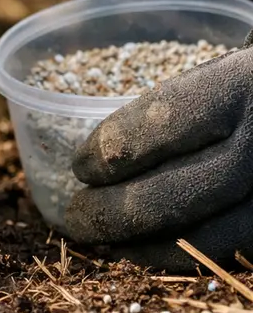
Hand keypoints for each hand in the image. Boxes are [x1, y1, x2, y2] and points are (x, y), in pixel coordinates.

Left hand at [64, 32, 252, 271]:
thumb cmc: (250, 76)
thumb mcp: (224, 56)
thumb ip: (174, 77)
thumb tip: (88, 105)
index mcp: (246, 81)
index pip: (172, 119)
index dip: (116, 149)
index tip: (79, 167)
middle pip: (191, 190)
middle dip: (122, 211)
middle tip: (77, 216)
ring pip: (221, 235)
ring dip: (152, 246)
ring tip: (107, 244)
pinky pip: (242, 250)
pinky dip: (192, 256)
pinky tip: (151, 252)